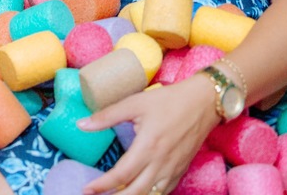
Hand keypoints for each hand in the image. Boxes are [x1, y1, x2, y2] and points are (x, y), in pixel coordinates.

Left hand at [78, 75, 219, 194]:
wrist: (204, 102)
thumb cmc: (168, 100)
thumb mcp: (135, 103)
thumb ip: (107, 116)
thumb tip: (82, 124)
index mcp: (147, 147)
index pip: (121, 175)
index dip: (102, 185)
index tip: (87, 189)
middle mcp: (161, 163)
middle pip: (135, 192)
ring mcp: (173, 169)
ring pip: (151, 194)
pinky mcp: (181, 169)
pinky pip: (164, 190)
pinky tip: (139, 192)